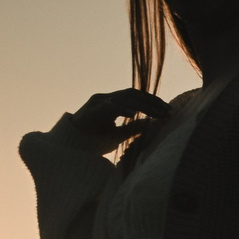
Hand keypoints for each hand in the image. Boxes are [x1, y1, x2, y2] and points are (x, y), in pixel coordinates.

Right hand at [48, 90, 170, 156]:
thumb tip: (150, 126)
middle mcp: (104, 99)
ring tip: (158, 114)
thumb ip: (132, 129)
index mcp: (112, 103)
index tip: (169, 110)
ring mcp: (96, 103)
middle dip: (152, 102)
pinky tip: (134, 113)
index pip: (135, 96)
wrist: (69, 144)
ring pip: (122, 98)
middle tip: (168, 111)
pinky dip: (121, 109)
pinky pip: (108, 107)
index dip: (153, 101)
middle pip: (132, 94)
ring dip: (142, 105)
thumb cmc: (92, 140)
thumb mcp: (118, 135)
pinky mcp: (90, 111)